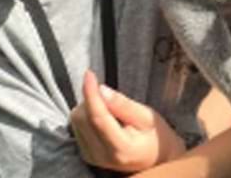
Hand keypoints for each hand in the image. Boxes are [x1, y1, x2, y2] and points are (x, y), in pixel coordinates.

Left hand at [70, 70, 184, 171]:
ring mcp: (92, 157)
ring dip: (89, 107)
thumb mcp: (147, 116)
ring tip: (111, 111)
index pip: (98, 118)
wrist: (154, 157)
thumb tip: (101, 90)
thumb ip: (124, 104)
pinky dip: (87, 115)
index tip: (89, 74)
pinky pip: (76, 126)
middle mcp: (102, 156)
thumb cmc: (154, 136)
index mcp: (121, 148)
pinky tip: (105, 119)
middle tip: (112, 99)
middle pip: (83, 117)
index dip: (91, 93)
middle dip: (93, 99)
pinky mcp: (85, 154)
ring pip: (76, 120)